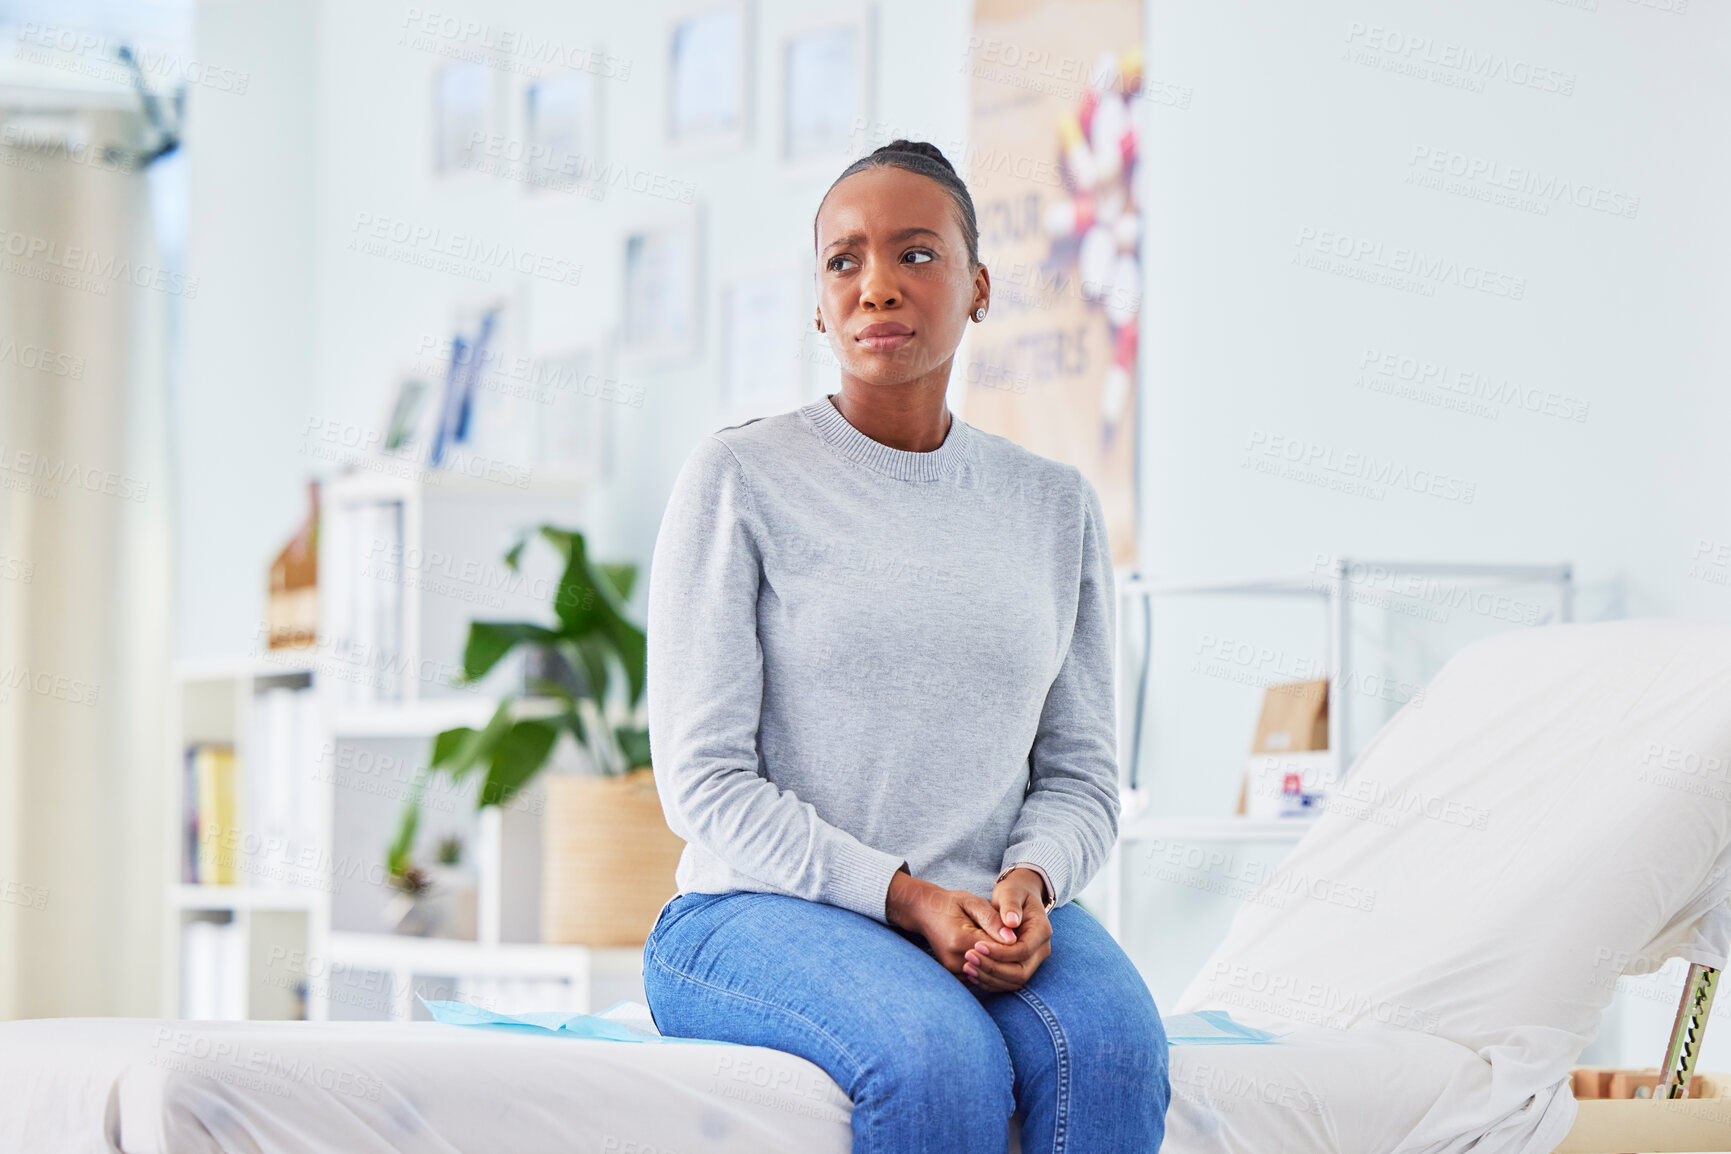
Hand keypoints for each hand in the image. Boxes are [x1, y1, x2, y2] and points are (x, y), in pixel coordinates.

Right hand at [886, 870, 1015, 978]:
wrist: (926, 912)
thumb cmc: (952, 903)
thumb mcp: (973, 903)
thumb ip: (993, 920)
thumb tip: (1012, 939)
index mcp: (960, 940)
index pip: (998, 951)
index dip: (1014, 945)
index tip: (1021, 933)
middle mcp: (955, 960)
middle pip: (995, 967)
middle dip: (1011, 958)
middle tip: (1020, 943)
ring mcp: (953, 970)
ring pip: (990, 976)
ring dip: (1002, 965)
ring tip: (1008, 948)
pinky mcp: (954, 975)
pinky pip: (981, 978)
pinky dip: (992, 970)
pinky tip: (996, 955)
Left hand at [962, 868, 1052, 992]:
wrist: (1018, 899)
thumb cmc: (1013, 893)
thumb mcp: (1010, 892)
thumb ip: (1010, 906)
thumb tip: (1011, 922)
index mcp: (1041, 931)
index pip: (1023, 951)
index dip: (1000, 952)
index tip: (977, 945)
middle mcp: (1041, 949)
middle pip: (1021, 972)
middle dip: (993, 969)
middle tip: (968, 959)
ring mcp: (1033, 961)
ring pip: (1014, 981)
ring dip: (990, 978)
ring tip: (967, 967)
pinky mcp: (1022, 967)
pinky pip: (1008, 982)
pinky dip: (990, 981)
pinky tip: (972, 973)